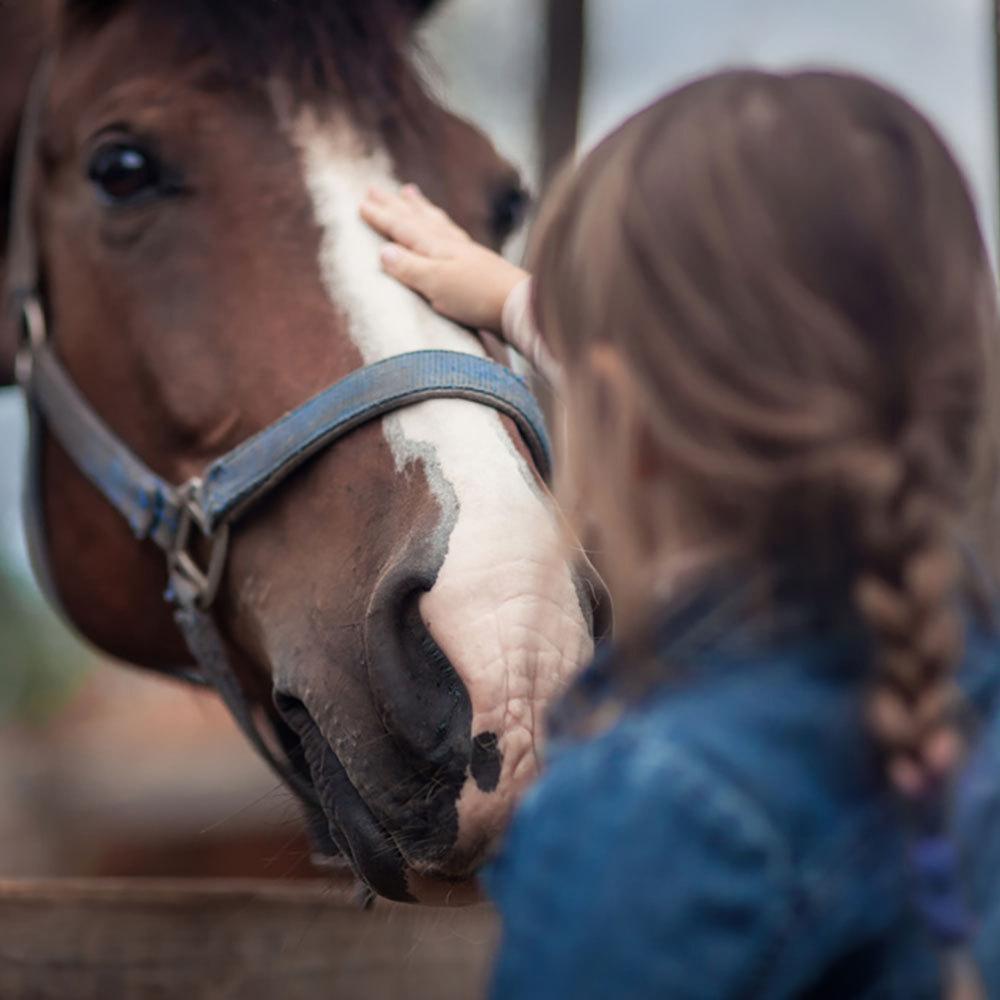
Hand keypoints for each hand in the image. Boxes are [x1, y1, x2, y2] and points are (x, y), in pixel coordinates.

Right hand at [360, 184, 528, 333]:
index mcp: (436, 247)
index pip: (402, 229)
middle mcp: (450, 243)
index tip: (362, 203)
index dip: (382, 217)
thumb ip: (409, 267)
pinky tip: (446, 228)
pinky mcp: (480, 263)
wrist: (518, 305)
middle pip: (417, 219)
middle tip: (376, 188)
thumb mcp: (435, 284)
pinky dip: (442, 224)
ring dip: (419, 208)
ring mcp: (467, 251)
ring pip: (436, 222)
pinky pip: (453, 233)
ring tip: (409, 192)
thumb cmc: (476, 297)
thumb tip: (383, 250)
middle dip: (395, 205)